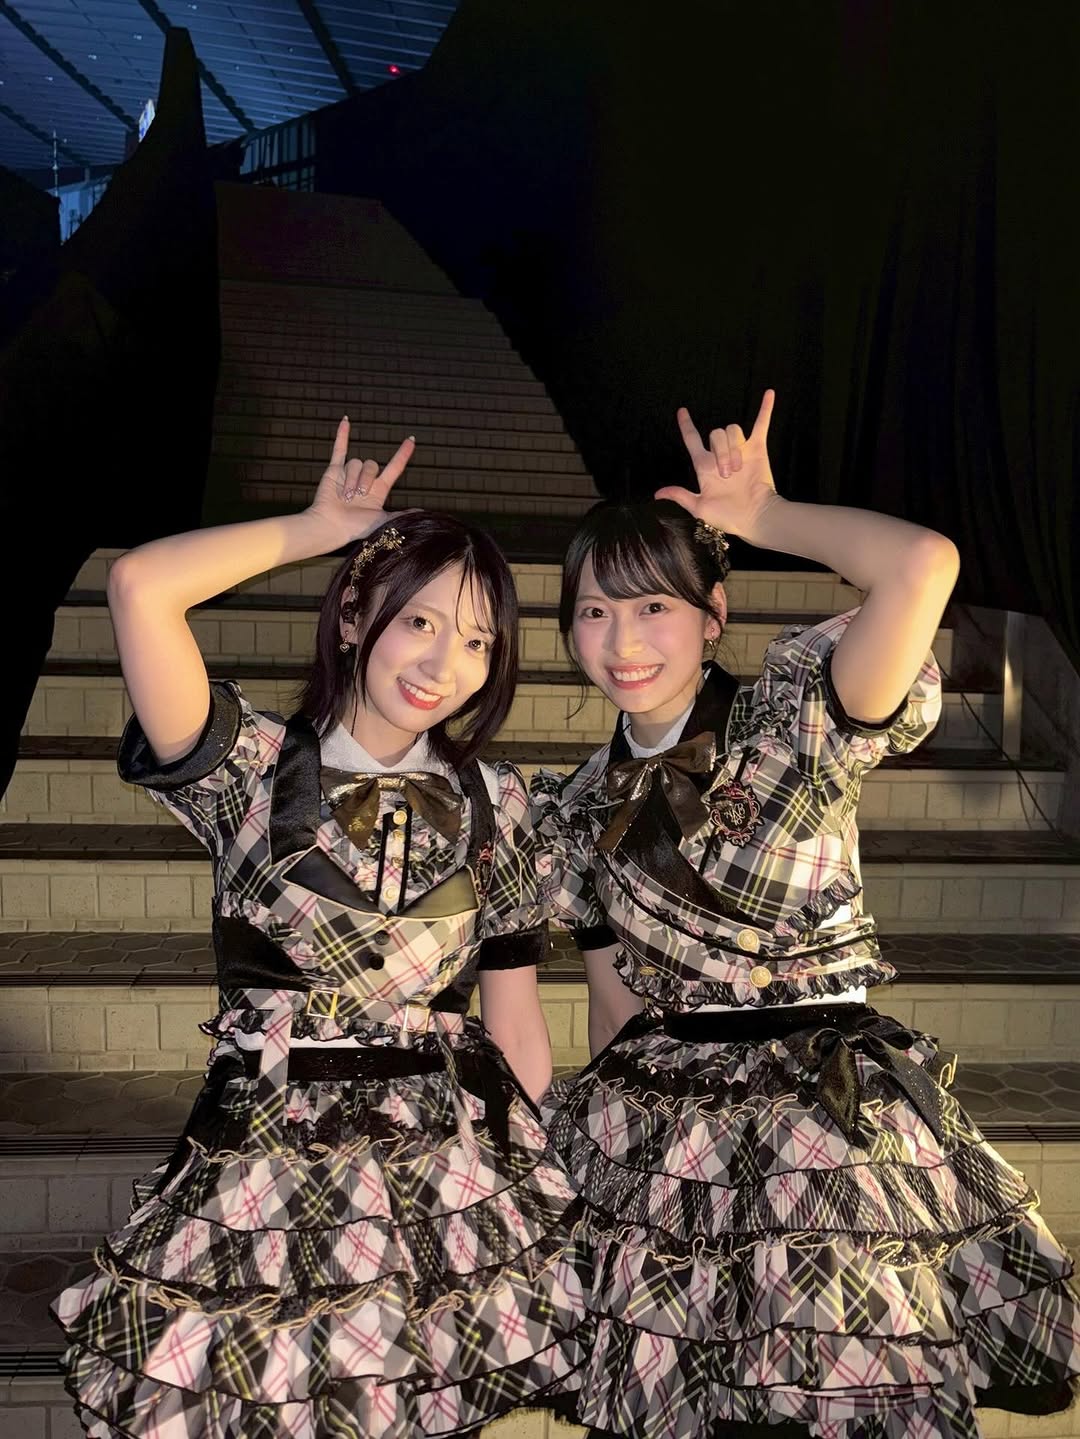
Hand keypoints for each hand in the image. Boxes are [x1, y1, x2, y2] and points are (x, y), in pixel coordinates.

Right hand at [306, 417, 415, 544]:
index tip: (411, 441)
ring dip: (351, 479)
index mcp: (379, 491)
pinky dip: (342, 435)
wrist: (331, 527)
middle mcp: (365, 481)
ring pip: (355, 463)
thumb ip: (401, 515)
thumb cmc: (356, 528)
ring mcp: (349, 475)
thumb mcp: (384, 522)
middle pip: (371, 465)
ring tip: (346, 496)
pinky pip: (339, 450)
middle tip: (359, 495)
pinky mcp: (334, 471)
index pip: (394, 467)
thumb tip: (422, 514)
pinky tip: (346, 420)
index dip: (403, 454)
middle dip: (365, 478)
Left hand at [656, 389, 779, 541]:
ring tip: (738, 469)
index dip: (686, 425)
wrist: (754, 516)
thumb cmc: (728, 516)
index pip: (692, 440)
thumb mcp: (699, 507)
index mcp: (705, 467)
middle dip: (720, 452)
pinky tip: (769, 393)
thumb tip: (658, 494)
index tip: (682, 412)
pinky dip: (766, 409)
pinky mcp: (757, 450)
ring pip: (732, 430)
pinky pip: (761, 424)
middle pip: (715, 433)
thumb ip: (681, 496)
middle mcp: (721, 455)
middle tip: (727, 474)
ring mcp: (740, 450)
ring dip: (734, 448)